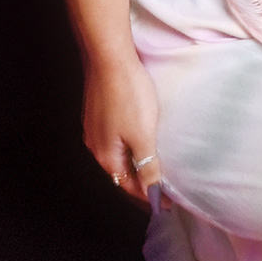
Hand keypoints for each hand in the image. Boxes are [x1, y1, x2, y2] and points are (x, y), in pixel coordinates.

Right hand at [83, 54, 162, 203]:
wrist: (110, 58)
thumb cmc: (128, 95)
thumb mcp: (143, 135)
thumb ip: (147, 165)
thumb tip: (151, 192)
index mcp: (106, 156)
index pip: (129, 186)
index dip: (149, 196)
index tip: (167, 202)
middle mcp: (96, 146)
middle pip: (120, 172)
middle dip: (140, 183)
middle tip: (162, 189)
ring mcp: (94, 128)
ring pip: (117, 155)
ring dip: (134, 164)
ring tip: (152, 168)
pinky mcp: (98, 112)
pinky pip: (114, 139)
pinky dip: (128, 147)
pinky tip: (138, 141)